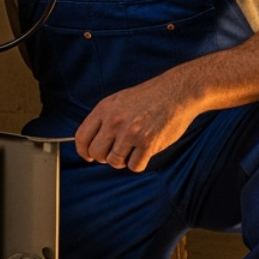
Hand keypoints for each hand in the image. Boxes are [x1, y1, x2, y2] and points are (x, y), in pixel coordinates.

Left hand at [75, 78, 197, 172]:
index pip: (82, 137)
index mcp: (105, 109)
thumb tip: (91, 143)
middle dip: (105, 157)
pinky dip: (139, 163)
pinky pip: (134, 166)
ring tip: (133, 149)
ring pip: (114, 162)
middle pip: (96, 153)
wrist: (177, 91)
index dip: (84, 151)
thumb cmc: (149, 97)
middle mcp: (115, 121)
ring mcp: (131, 132)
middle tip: (117, 152)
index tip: (89, 156)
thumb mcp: (120, 100)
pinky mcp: (148, 143)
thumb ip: (104, 119)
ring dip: (123, 160)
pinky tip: (145, 152)